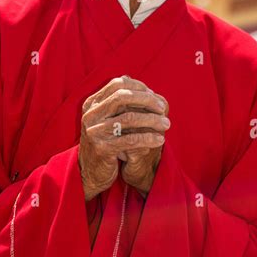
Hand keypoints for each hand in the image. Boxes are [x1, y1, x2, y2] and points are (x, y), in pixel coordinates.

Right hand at [78, 75, 168, 201]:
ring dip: (152, 120)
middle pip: (122, 96)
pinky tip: (160, 140)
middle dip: (146, 100)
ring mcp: (94, 131)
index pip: (118, 84)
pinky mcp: (102, 149)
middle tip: (163, 108)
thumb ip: (120, 103)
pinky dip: (148, 138)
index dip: (139, 87)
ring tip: (166, 124)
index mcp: (92, 103)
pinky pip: (130, 140)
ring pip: (128, 118)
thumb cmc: (105, 142)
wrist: (90, 172)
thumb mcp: (108, 119)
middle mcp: (90, 114)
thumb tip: (140, 84)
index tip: (155, 96)